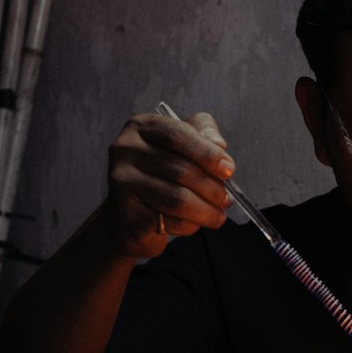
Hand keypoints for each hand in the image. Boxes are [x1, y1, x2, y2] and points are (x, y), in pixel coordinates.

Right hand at [97, 110, 235, 256]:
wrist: (129, 216)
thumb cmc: (161, 175)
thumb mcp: (182, 145)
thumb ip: (203, 135)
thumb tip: (219, 145)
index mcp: (141, 127)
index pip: (177, 135)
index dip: (208, 153)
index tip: (229, 170)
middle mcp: (125, 150)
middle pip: (181, 170)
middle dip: (212, 188)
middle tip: (226, 199)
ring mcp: (122, 182)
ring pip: (178, 199)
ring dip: (207, 211)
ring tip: (218, 215)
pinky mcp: (127, 214)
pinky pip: (171, 221)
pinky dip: (191, 225)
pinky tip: (195, 223)